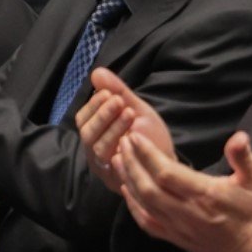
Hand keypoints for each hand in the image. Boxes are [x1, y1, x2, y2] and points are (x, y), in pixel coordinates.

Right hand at [74, 68, 173, 192]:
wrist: (167, 162)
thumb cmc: (149, 135)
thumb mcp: (136, 108)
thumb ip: (118, 91)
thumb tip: (97, 72)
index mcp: (97, 133)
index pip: (83, 118)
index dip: (93, 105)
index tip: (108, 93)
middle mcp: (95, 150)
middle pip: (87, 133)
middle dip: (102, 115)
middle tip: (118, 101)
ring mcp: (104, 167)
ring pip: (97, 148)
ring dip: (113, 128)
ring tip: (129, 113)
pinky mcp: (116, 180)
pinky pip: (112, 166)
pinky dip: (121, 149)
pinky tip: (133, 136)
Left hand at [117, 129, 251, 251]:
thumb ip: (243, 157)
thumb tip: (238, 137)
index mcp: (206, 194)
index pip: (167, 173)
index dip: (147, 155)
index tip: (135, 137)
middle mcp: (188, 212)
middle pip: (149, 188)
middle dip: (132, 164)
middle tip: (122, 143)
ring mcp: (179, 227)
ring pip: (144, 205)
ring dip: (128, 181)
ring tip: (119, 160)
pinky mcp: (176, 238)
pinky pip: (147, 223)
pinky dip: (133, 207)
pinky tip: (127, 191)